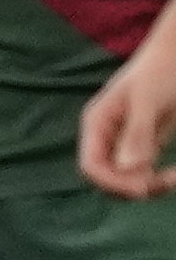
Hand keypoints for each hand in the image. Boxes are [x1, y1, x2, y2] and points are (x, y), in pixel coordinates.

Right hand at [82, 44, 175, 198]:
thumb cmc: (160, 71)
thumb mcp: (147, 100)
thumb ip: (136, 133)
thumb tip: (128, 169)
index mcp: (97, 123)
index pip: (91, 165)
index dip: (111, 182)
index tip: (143, 188)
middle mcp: (105, 136)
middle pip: (105, 178)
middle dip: (131, 187)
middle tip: (166, 181)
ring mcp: (122, 142)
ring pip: (123, 179)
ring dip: (147, 186)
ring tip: (174, 178)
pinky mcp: (141, 145)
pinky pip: (141, 173)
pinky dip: (157, 180)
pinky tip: (174, 174)